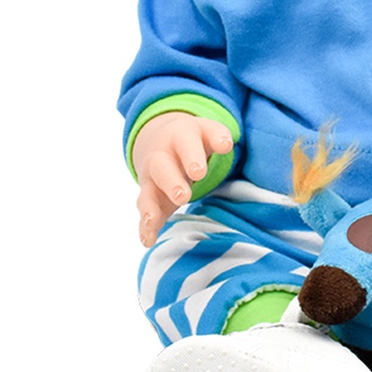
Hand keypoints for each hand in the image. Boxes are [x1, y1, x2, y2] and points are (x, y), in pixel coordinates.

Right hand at [132, 112, 234, 246]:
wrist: (164, 139)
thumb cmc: (194, 139)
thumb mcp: (206, 131)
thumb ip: (218, 136)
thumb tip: (226, 144)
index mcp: (180, 138)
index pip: (186, 145)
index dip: (192, 157)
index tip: (200, 172)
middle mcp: (161, 157)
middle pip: (163, 169)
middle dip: (172, 183)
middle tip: (183, 196)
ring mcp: (152, 179)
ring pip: (148, 193)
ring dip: (150, 208)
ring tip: (152, 221)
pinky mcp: (150, 198)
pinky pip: (145, 212)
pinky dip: (145, 227)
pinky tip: (148, 240)